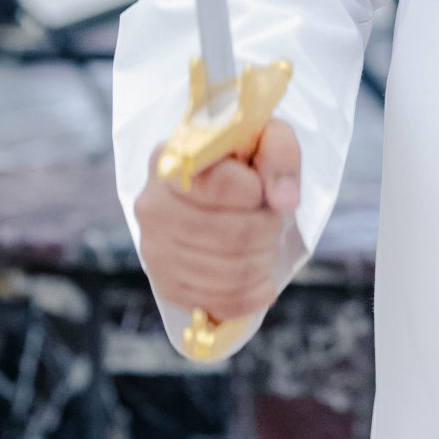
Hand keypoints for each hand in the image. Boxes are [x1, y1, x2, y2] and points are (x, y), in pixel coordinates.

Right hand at [135, 117, 303, 323]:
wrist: (210, 185)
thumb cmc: (240, 159)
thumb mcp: (265, 136)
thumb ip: (279, 155)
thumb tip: (285, 201)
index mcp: (171, 159)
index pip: (222, 183)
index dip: (255, 189)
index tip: (259, 186)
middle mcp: (153, 204)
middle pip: (230, 234)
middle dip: (267, 230)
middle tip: (273, 221)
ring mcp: (155, 248)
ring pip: (228, 272)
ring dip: (263, 262)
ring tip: (266, 246)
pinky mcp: (166, 283)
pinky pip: (217, 301)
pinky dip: (251, 295)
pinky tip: (261, 280)